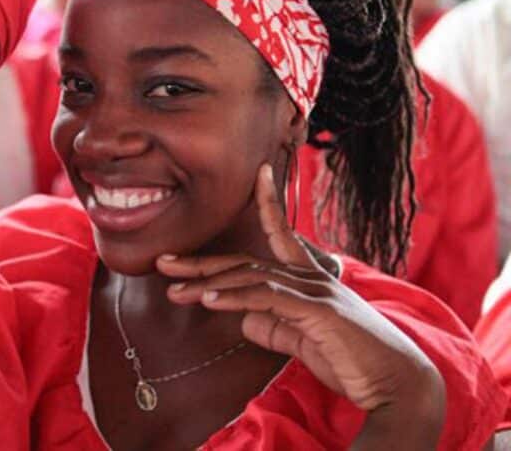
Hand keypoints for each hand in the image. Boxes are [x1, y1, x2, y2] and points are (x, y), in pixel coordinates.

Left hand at [156, 165, 443, 429]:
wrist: (396, 384)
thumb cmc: (350, 360)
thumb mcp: (301, 340)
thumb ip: (272, 325)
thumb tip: (242, 315)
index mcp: (308, 279)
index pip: (281, 234)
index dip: (268, 204)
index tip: (257, 174)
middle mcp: (311, 276)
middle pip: (246, 261)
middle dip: (201, 263)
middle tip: (161, 263)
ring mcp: (316, 290)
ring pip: (251, 277)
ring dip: (207, 284)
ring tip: (173, 290)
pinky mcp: (318, 310)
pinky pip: (267, 298)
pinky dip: (233, 297)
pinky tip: (208, 301)